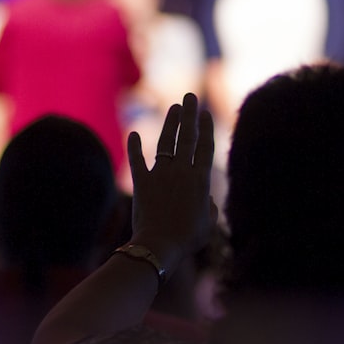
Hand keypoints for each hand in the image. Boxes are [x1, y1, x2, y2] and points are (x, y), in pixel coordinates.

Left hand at [127, 93, 216, 273]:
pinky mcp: (141, 182)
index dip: (206, 128)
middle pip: (187, 137)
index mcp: (200, 179)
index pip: (205, 147)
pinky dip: (134, 147)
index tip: (205, 113)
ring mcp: (160, 174)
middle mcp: (181, 171)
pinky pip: (137, 160)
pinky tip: (133, 134)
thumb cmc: (187, 239)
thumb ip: (210, 207)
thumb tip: (207, 200)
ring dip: (170, 123)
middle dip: (189, 115)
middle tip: (189, 97)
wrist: (159, 245)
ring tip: (174, 108)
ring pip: (166, 142)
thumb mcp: (208, 224)